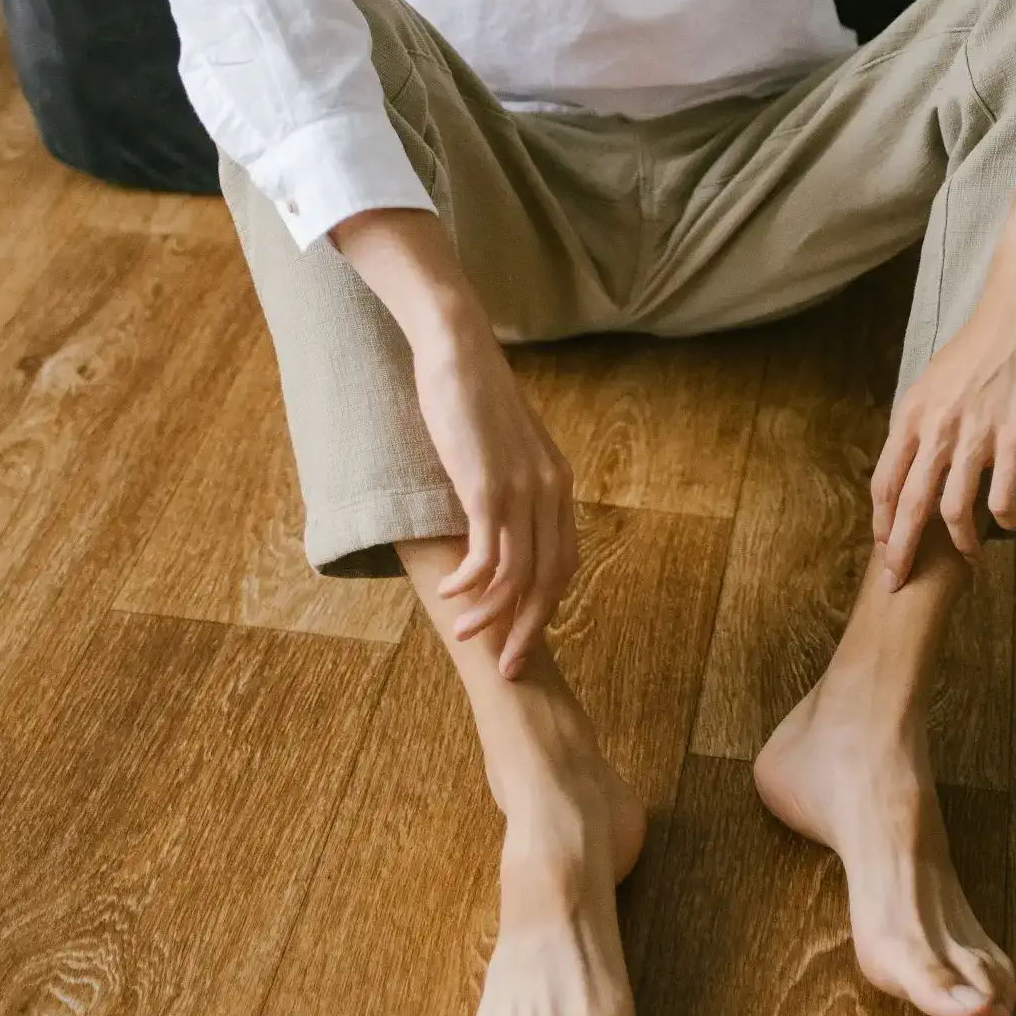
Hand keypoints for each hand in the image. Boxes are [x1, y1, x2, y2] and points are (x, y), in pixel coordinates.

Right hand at [412, 327, 578, 674]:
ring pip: (518, 575)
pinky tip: (450, 593)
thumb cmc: (471, 396)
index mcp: (558, 484)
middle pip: (549, 580)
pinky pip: (488, 554)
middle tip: (506, 666)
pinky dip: (470, 583)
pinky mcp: (489, 486)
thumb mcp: (502, 448)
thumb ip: (508, 484)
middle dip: (527, 629)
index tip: (521, 638)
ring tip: (463, 633)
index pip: (565, 563)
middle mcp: (550, 491)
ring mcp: (522, 490)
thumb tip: (490, 521)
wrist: (459, 349)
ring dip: (491, 613)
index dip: (545, 608)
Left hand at [869, 165, 1015, 582]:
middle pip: (907, 505)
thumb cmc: (982, 343)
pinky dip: (1003, 520)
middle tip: (897, 581)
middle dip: (899, 550)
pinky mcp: (1013, 439)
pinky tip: (1011, 525)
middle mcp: (935, 428)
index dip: (881, 520)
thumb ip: (925, 421)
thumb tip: (920, 455)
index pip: (884, 480)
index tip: (883, 546)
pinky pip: (1000, 497)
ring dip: (959, 543)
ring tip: (969, 558)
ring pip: (952, 509)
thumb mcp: (936, 381)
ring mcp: (974, 436)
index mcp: (912, 414)